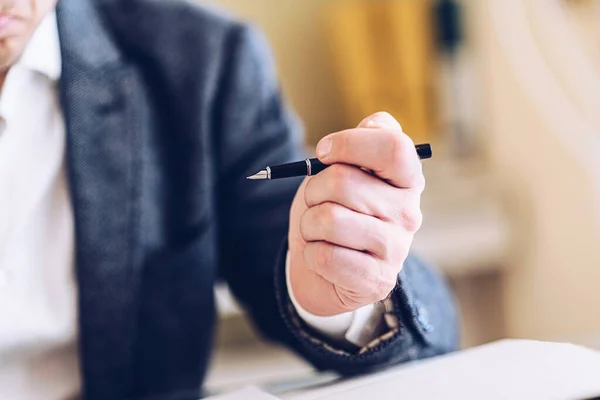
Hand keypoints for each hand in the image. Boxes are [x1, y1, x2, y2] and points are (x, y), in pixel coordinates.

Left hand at [288, 112, 424, 315]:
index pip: (392, 147)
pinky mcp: (378, 281)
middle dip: (313, 190)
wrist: (327, 269)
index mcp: (407, 178)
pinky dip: (311, 255)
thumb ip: (362, 142)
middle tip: (315, 202)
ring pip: (329, 220)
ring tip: (318, 232)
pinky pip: (325, 257)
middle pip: (343, 181)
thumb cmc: (335, 209)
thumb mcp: (345, 169)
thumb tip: (374, 124)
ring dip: (309, 224)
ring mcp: (396, 249)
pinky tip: (323, 257)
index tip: (322, 153)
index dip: (348, 143)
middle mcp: (409, 212)